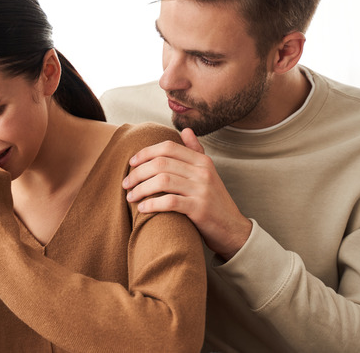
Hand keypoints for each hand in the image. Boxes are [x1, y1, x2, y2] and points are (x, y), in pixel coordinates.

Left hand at [122, 128, 251, 260]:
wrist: (233, 229)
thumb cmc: (214, 201)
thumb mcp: (207, 174)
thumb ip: (195, 152)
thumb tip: (186, 130)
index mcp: (202, 161)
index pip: (168, 147)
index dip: (146, 152)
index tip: (131, 163)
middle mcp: (202, 172)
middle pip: (161, 163)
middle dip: (138, 172)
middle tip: (125, 183)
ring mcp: (202, 190)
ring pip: (162, 181)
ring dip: (141, 188)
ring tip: (130, 196)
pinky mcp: (199, 209)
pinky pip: (170, 202)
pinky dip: (152, 204)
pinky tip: (142, 208)